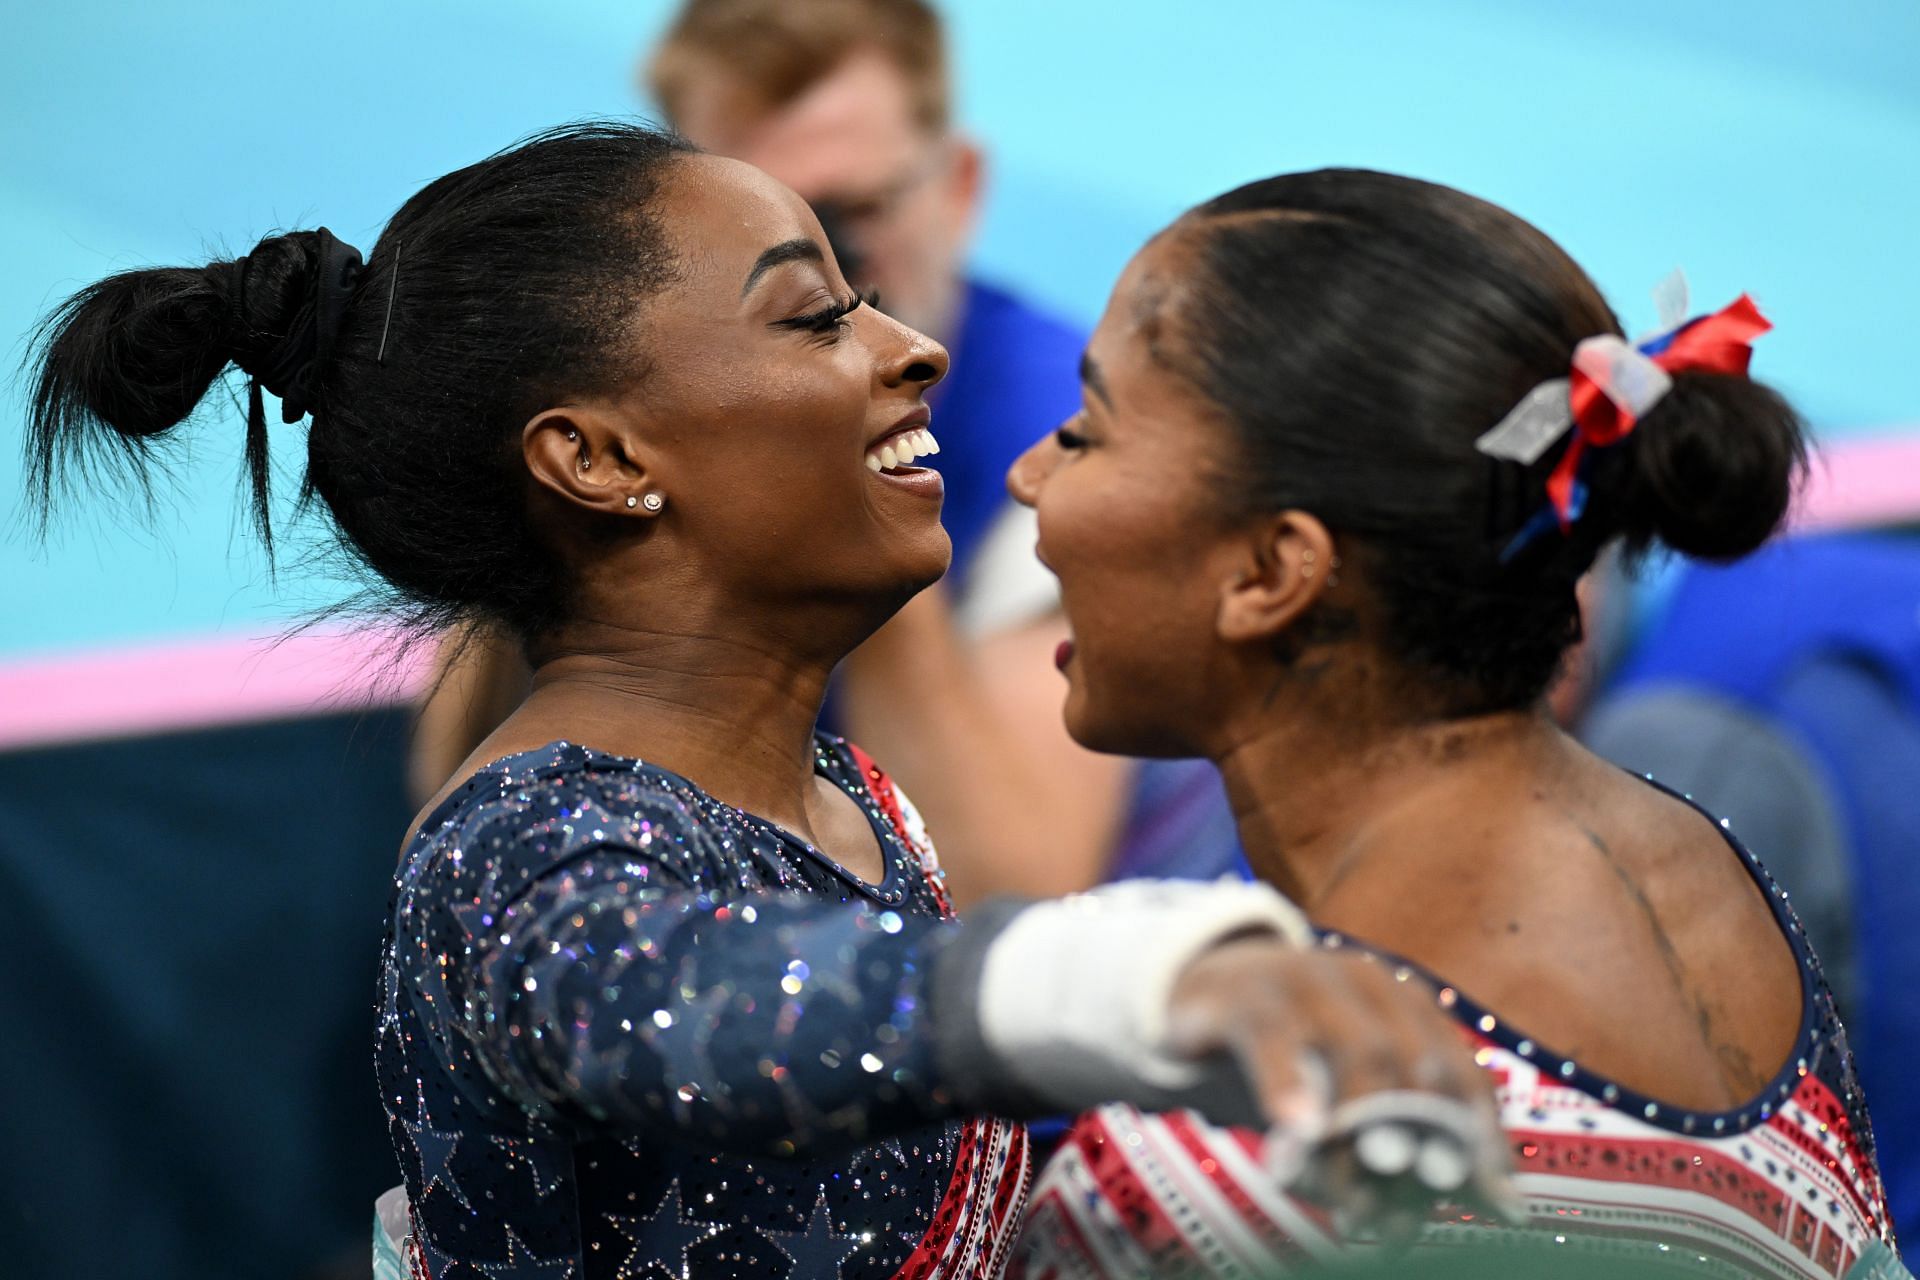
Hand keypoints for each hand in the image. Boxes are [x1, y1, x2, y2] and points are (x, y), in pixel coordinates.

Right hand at [1165, 936, 1518, 1238]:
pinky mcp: (1246, 995)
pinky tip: (1299, 1127)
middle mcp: (1367, 982)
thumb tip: (1480, 1208)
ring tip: (1349, 1200)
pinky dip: (1289, 1083)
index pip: (1461, 1072)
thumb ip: (1402, 1140)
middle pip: (1413, 1064)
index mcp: (1407, 1004)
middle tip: (1399, 1215)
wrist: (1203, 994)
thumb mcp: (1351, 1093)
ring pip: (1356, 1050)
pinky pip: (1273, 1036)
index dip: (1479, 1136)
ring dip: (1360, 1132)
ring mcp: (1307, 979)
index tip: (1492, 1199)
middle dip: (1415, 1144)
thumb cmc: (1293, 1053)